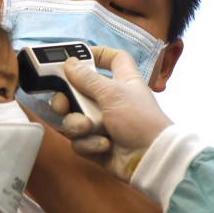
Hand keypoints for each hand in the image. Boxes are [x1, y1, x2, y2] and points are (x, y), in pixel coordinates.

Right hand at [61, 46, 173, 181]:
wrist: (151, 159)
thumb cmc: (137, 119)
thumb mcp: (113, 94)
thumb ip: (87, 79)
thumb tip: (69, 63)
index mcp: (121, 81)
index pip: (113, 59)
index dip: (97, 54)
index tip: (78, 57)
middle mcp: (110, 100)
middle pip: (78, 92)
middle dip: (66, 100)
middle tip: (62, 105)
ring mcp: (102, 124)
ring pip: (74, 119)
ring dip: (79, 125)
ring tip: (90, 129)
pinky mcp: (96, 145)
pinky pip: (80, 141)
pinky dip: (89, 143)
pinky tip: (104, 146)